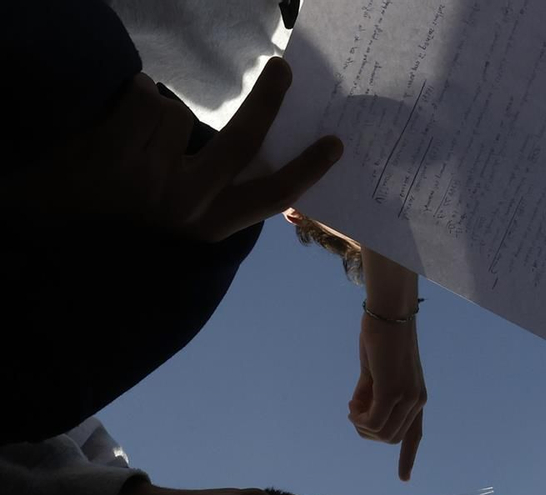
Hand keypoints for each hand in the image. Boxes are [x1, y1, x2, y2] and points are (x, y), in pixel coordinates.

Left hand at [36, 60, 339, 241]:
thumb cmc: (129, 209)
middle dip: (265, 101)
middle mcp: (187, 205)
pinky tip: (113, 121)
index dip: (306, 168)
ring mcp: (152, 178)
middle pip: (239, 143)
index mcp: (210, 224)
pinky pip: (142, 97)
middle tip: (282, 69)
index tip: (334, 142)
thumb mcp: (184, 212)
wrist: (61, 214)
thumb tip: (259, 140)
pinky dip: (129, 96)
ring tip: (133, 131)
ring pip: (177, 112)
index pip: (270, 194)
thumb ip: (220, 189)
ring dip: (156, 106)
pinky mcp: (118, 150)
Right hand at [350, 254, 427, 480]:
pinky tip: (353, 402)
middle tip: (353, 410)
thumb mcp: (374, 373)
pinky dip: (359, 418)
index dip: (408, 458)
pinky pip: (373, 421)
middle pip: (390, 438)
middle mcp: (416, 401)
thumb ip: (370, 394)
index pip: (415, 435)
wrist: (388, 314)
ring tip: (353, 404)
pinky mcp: (393, 391)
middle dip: (367, 431)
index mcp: (416, 398)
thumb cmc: (380, 339)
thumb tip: (359, 413)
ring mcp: (407, 397)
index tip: (404, 479)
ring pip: (381, 433)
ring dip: (361, 425)